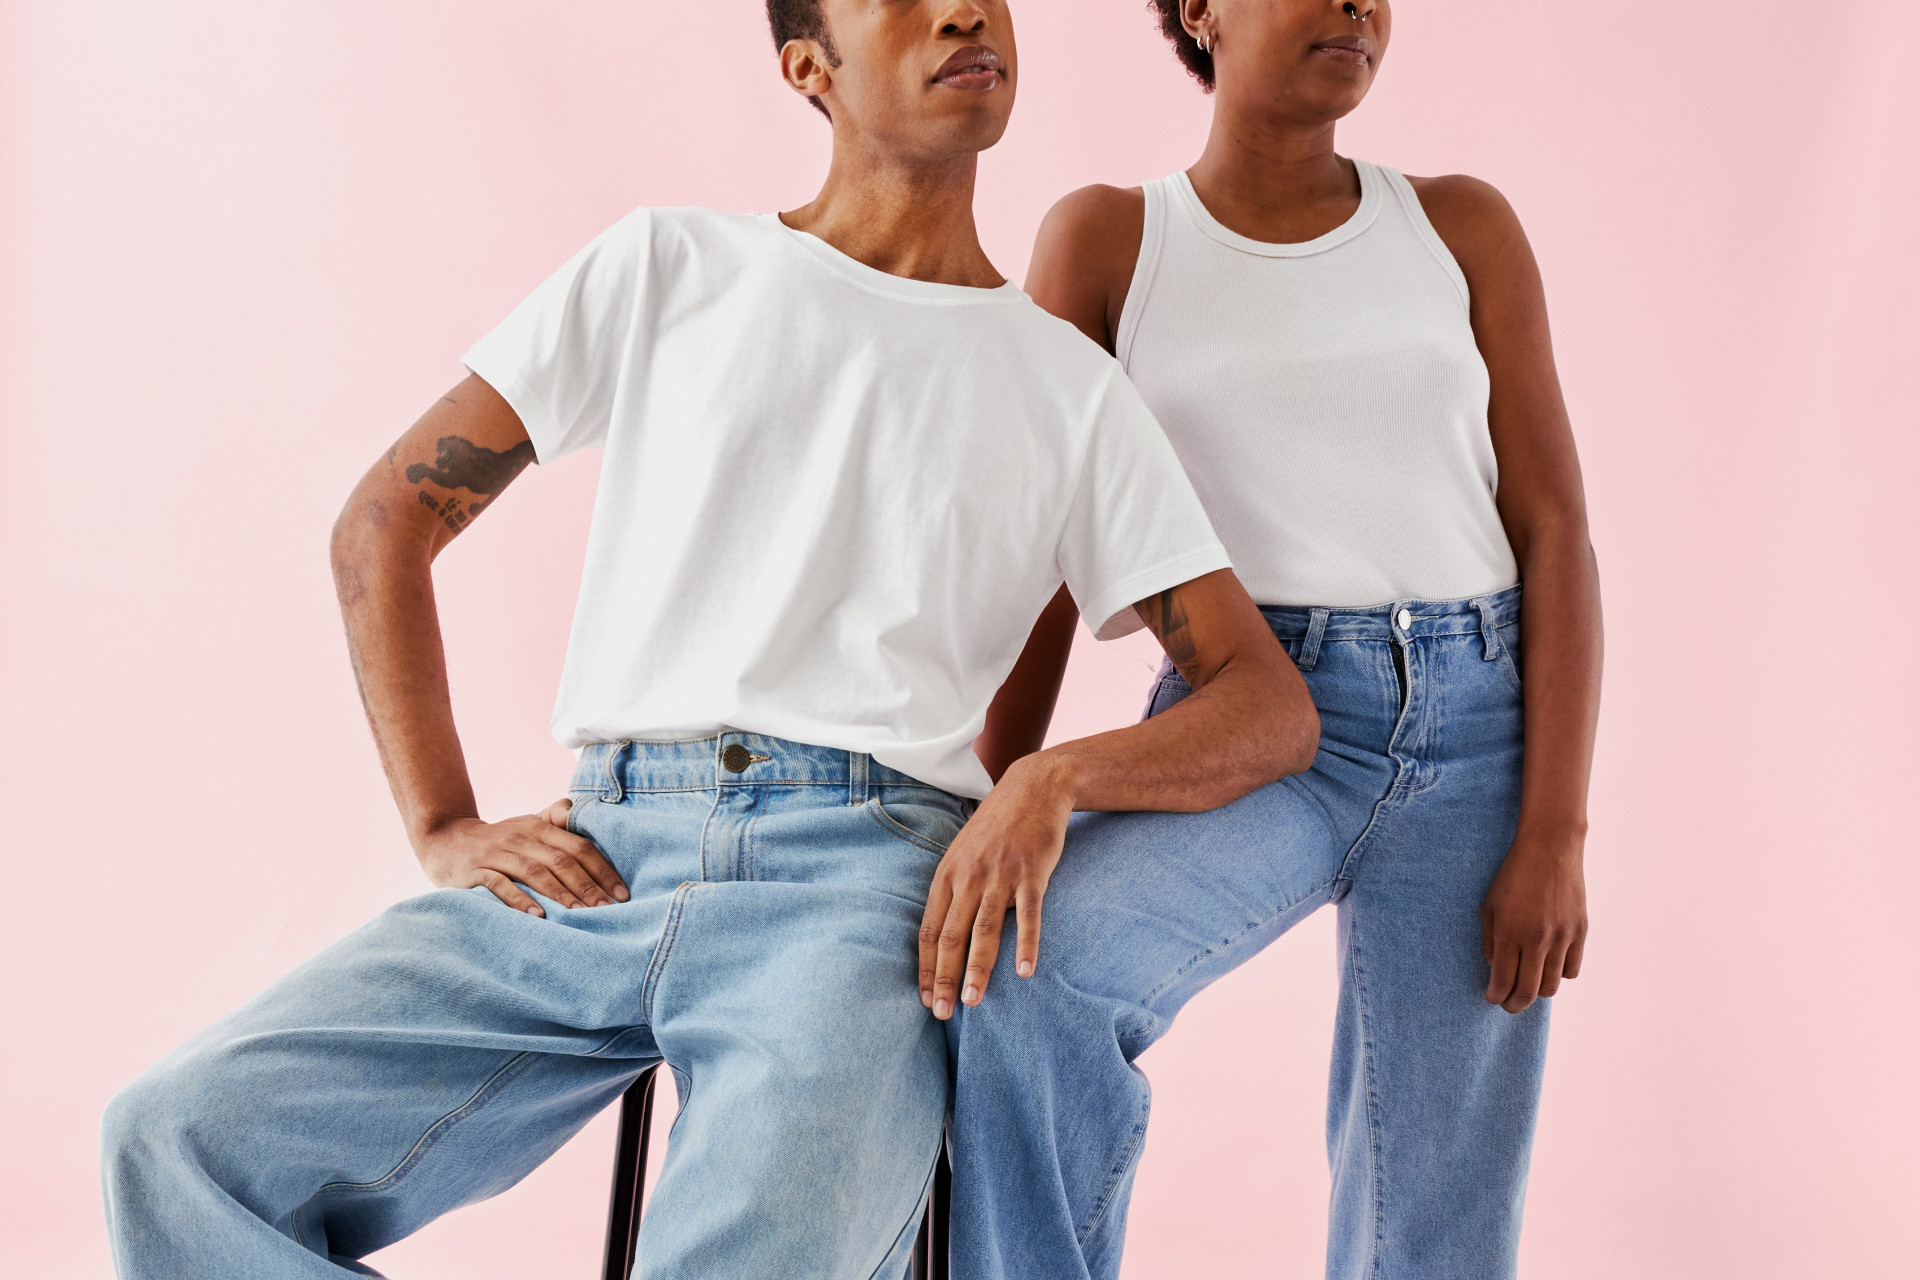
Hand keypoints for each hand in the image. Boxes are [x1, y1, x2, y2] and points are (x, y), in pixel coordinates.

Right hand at [416, 799, 628, 917]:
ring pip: (535, 872)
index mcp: (539, 826)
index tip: (622, 894)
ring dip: (561, 894)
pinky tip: (538, 916)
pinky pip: (499, 884)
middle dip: (588, 886)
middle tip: (608, 910)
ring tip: (581, 915)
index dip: (602, 869)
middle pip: (562, 860)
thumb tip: (584, 814)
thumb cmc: (499, 840)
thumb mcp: (528, 825)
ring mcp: (497, 853)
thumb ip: (557, 820)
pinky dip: (519, 900)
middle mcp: (521, 837)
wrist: (444, 840)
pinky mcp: (475, 870)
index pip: (579, 846)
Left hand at [918, 756, 1073, 1019]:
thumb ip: (954, 889)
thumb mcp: (964, 853)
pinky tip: (1025, 971)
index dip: (924, 967)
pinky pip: (1028, 915)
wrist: (1033, 787)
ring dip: (977, 970)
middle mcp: (969, 877)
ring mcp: (1000, 875)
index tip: (923, 999)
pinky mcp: (1031, 873)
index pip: (928, 930)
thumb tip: (941, 934)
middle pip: (950, 936)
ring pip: (983, 931)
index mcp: (947, 875)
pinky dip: (1026, 944)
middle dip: (943, 978)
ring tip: (972, 1002)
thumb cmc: (997, 826)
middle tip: (941, 1014)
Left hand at [1480, 831, 1586, 1012]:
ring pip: (1551, 986)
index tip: (1492, 996)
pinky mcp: (1580, 932)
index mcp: (1510, 933)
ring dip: (1536, 991)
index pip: (1503, 982)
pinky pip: (1571, 970)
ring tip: (1527, 984)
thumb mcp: (1489, 906)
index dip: (1495, 996)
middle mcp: (1537, 940)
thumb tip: (1496, 970)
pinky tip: (1547, 965)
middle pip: (1528, 993)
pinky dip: (1558, 974)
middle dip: (1513, 1004)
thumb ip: (1489, 941)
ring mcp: (1562, 938)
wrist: (1551, 849)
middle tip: (1507, 1003)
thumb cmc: (1513, 875)